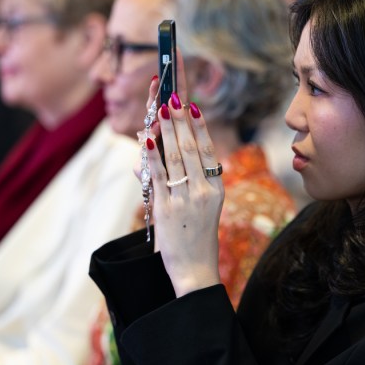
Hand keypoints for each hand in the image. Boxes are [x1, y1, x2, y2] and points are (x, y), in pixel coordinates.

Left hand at [143, 75, 223, 296]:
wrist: (196, 270)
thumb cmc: (195, 237)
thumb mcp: (197, 207)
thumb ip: (176, 181)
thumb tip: (152, 157)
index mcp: (216, 187)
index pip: (207, 149)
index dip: (198, 124)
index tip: (190, 103)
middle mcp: (204, 190)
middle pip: (191, 147)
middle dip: (181, 118)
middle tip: (173, 95)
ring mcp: (187, 199)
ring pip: (176, 157)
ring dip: (168, 129)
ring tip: (163, 107)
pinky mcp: (168, 209)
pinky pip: (159, 177)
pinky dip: (153, 157)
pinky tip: (149, 139)